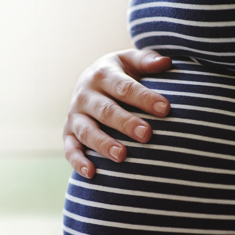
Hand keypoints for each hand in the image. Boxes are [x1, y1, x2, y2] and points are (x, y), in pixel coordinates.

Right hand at [63, 49, 171, 178]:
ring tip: (122, 156)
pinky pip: (70, 148)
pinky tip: (91, 173)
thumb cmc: (119, 74)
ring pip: (87, 131)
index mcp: (103, 74)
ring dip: (103, 144)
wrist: (90, 81)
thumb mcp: (130, 62)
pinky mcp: (68, 133)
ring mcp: (75, 115)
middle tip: (147, 135)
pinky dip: (78, 161)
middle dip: (126, 123)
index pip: (125, 87)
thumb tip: (166, 62)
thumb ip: (146, 61)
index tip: (165, 108)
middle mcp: (86, 94)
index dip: (145, 98)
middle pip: (106, 111)